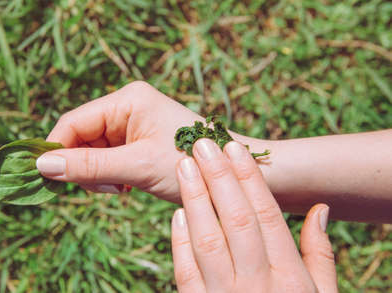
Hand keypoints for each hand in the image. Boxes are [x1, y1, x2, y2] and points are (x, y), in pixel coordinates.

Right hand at [36, 81, 264, 202]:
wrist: (228, 174)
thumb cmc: (191, 164)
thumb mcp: (138, 166)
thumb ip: (90, 166)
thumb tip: (41, 166)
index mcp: (127, 100)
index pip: (73, 122)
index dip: (56, 150)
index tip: (49, 179)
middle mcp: (128, 105)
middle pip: (81, 136)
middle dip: (85, 166)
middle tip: (109, 187)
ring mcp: (133, 121)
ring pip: (93, 149)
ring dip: (99, 173)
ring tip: (124, 186)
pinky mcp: (138, 137)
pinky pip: (108, 155)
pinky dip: (111, 173)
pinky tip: (129, 183)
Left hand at [171, 139, 337, 291]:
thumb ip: (320, 253)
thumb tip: (320, 209)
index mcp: (289, 276)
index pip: (265, 215)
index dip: (249, 179)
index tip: (235, 149)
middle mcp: (256, 284)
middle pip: (234, 220)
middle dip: (217, 178)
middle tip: (202, 145)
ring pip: (207, 240)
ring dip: (194, 200)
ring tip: (184, 166)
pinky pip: (186, 272)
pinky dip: (180, 241)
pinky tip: (177, 213)